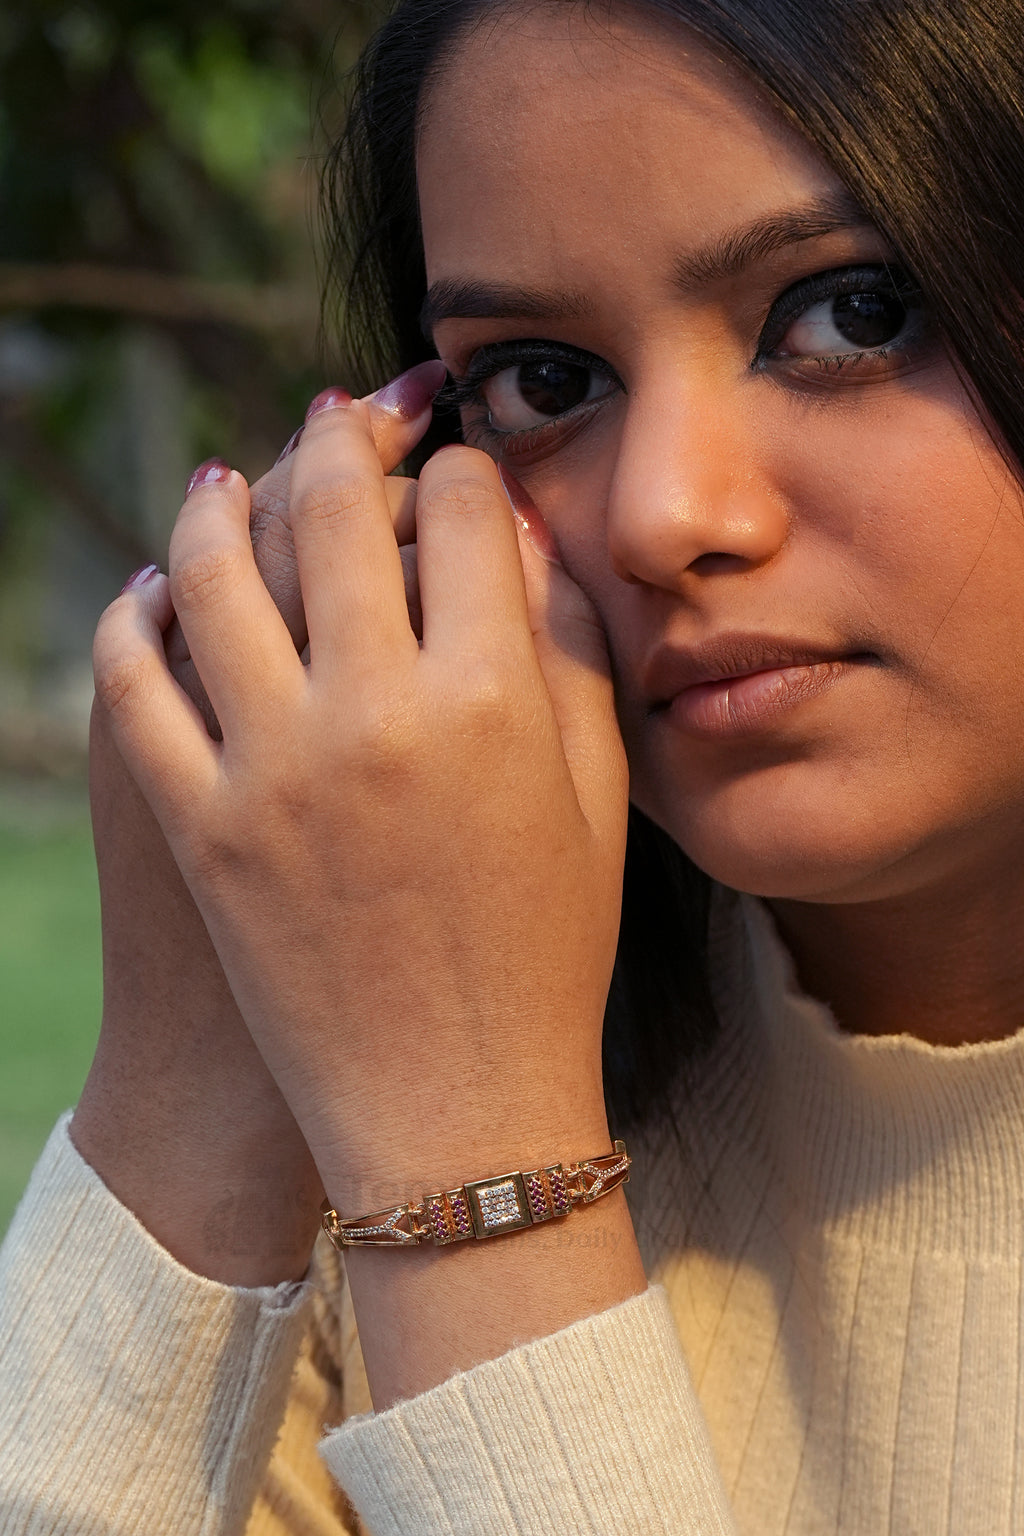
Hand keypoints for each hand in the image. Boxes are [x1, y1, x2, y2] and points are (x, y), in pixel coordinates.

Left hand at [92, 395, 629, 1212]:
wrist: (457, 1107)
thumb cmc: (549, 955)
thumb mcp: (599, 800)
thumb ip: (572, 654)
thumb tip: (525, 538)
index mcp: (492, 702)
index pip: (463, 515)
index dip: (462, 472)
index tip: (454, 475)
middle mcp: (374, 715)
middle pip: (332, 510)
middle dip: (343, 438)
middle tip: (341, 414)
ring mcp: (271, 769)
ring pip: (211, 570)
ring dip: (216, 498)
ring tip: (225, 473)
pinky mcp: (200, 826)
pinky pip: (136, 684)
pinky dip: (134, 618)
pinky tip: (153, 588)